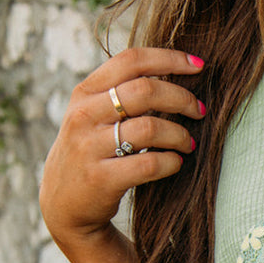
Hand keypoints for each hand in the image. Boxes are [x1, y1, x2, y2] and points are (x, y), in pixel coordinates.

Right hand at [39, 47, 204, 253]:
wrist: (63, 204)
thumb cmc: (90, 152)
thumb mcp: (92, 115)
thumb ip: (120, 93)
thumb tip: (173, 72)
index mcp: (85, 92)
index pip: (131, 61)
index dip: (169, 59)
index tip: (198, 65)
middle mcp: (84, 115)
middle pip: (145, 90)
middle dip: (182, 98)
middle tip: (200, 110)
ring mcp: (89, 147)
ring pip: (150, 127)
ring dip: (180, 134)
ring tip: (189, 143)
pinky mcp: (100, 179)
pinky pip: (148, 164)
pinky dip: (171, 163)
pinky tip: (176, 163)